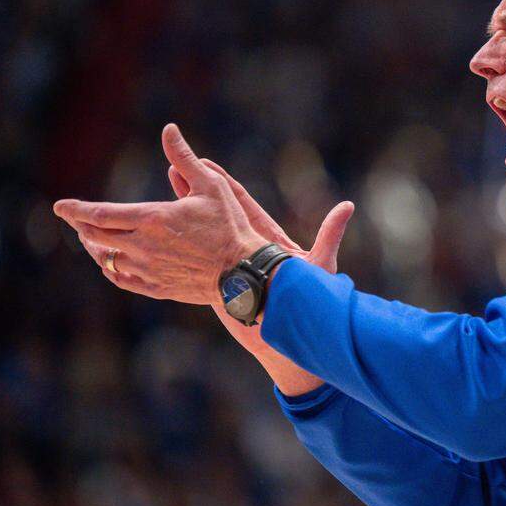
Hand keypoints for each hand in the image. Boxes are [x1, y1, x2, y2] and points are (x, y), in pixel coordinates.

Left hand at [53, 124, 271, 303]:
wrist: (243, 272)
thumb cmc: (230, 226)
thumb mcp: (211, 185)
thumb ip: (184, 158)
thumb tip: (169, 129)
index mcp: (151, 219)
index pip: (98, 214)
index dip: (75, 209)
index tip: (59, 206)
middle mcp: (142, 246)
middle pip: (95, 237)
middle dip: (81, 226)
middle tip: (75, 219)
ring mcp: (147, 269)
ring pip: (106, 260)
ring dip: (94, 247)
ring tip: (92, 240)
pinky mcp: (156, 287)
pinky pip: (121, 280)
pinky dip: (110, 270)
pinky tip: (111, 264)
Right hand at [167, 153, 353, 374]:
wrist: (296, 342)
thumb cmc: (312, 305)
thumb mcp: (320, 266)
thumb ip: (330, 236)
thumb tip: (347, 206)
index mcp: (269, 241)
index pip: (242, 205)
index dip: (223, 183)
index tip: (204, 162)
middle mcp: (250, 251)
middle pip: (218, 216)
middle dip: (197, 193)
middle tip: (174, 169)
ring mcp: (235, 268)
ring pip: (203, 239)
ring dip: (183, 220)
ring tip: (158, 202)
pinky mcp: (224, 288)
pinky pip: (198, 265)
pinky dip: (180, 252)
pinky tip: (160, 244)